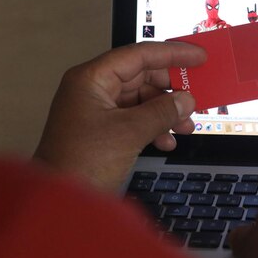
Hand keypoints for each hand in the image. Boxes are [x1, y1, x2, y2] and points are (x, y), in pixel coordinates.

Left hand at [34, 41, 206, 191]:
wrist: (59, 203)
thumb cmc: (78, 164)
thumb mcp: (129, 133)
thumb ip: (161, 112)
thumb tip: (185, 100)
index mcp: (91, 79)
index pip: (138, 55)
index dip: (172, 54)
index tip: (198, 56)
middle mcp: (92, 90)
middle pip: (141, 77)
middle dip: (170, 90)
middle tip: (196, 96)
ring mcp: (95, 111)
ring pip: (140, 101)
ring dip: (165, 112)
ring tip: (185, 125)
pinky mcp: (101, 132)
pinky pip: (134, 120)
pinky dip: (153, 128)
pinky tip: (167, 141)